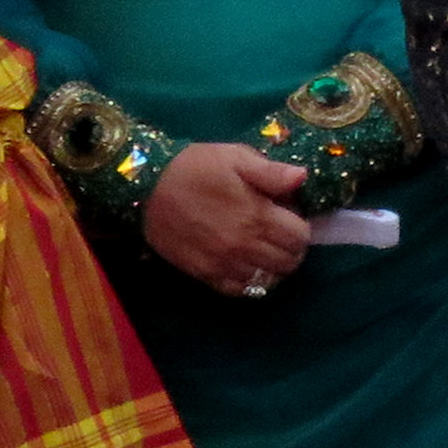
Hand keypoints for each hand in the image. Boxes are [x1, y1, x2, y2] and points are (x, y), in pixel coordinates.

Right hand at [144, 142, 310, 294]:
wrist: (145, 188)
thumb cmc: (194, 168)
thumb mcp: (235, 157)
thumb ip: (271, 172)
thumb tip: (302, 177)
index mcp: (258, 215)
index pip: (301, 237)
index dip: (300, 225)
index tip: (288, 215)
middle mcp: (244, 245)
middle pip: (288, 262)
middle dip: (292, 248)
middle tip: (279, 233)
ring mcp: (224, 263)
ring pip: (267, 280)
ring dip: (273, 266)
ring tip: (264, 249)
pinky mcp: (204, 274)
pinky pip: (238, 290)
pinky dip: (249, 281)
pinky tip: (245, 265)